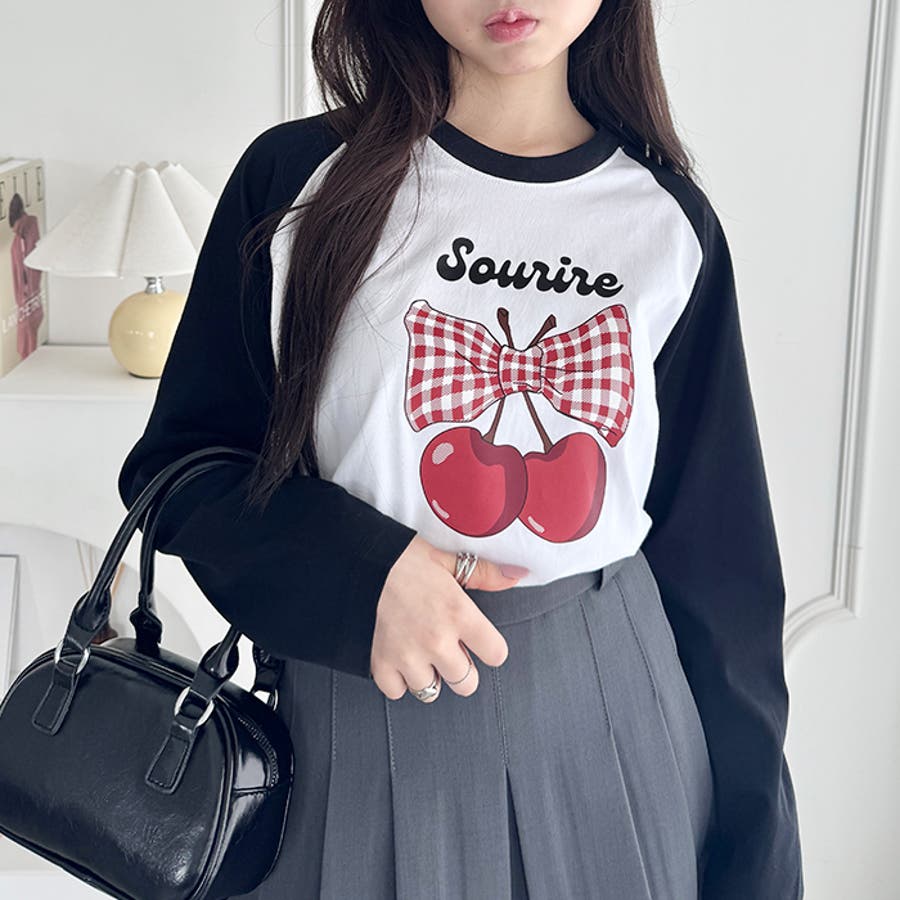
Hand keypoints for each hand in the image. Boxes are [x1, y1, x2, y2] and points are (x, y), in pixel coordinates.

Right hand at [369, 535, 525, 701]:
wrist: (352, 563)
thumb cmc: (400, 559)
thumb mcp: (444, 559)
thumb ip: (483, 572)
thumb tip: (518, 575)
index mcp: (459, 613)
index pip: (496, 653)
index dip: (489, 647)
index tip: (478, 640)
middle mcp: (437, 641)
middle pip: (467, 683)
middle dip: (461, 669)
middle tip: (448, 650)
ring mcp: (408, 656)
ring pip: (432, 690)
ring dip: (428, 674)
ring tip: (419, 651)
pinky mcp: (380, 665)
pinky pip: (398, 691)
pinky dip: (397, 679)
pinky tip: (396, 656)